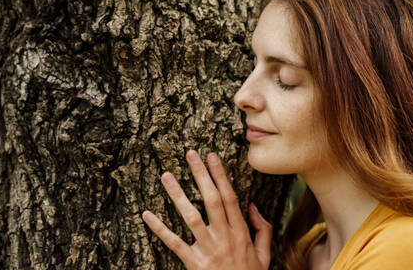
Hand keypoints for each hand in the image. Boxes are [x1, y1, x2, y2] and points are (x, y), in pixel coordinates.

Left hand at [142, 150, 271, 269]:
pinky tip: (147, 214)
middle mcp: (225, 237)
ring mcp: (208, 250)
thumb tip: (252, 205)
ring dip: (178, 195)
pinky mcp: (194, 263)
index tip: (212, 156)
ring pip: (191, 217)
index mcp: (241, 233)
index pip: (229, 197)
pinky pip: (174, 244)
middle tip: (190, 154)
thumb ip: (261, 229)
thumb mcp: (265, 255)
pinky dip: (160, 229)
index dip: (220, 175)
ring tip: (167, 176)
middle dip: (201, 175)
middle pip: (211, 200)